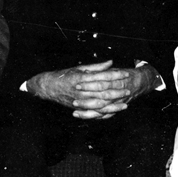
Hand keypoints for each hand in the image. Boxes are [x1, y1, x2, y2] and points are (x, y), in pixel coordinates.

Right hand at [26, 60, 155, 119]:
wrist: (48, 87)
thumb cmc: (65, 76)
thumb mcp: (80, 68)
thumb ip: (96, 67)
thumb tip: (110, 62)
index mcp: (83, 78)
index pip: (103, 76)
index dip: (115, 75)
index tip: (126, 74)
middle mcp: (82, 90)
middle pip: (103, 91)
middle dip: (117, 91)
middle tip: (129, 90)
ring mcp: (80, 101)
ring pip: (99, 104)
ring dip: (113, 105)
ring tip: (125, 104)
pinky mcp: (78, 108)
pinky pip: (93, 113)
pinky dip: (103, 113)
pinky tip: (112, 113)